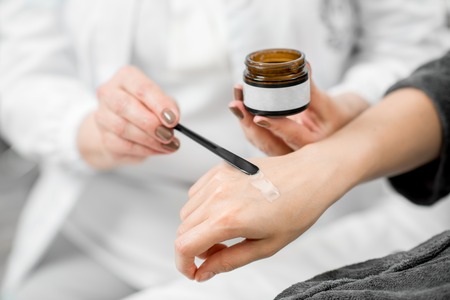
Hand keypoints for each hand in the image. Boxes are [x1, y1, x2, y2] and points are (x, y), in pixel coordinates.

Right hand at [77, 66, 179, 168]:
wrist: (122, 129)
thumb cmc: (145, 109)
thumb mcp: (161, 101)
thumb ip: (168, 106)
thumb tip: (172, 120)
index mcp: (126, 77)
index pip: (142, 88)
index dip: (159, 104)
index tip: (173, 120)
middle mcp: (109, 93)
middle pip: (125, 106)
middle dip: (150, 123)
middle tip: (169, 135)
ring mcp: (102, 115)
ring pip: (123, 128)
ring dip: (149, 140)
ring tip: (167, 145)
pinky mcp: (104, 136)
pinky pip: (123, 145)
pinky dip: (144, 150)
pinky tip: (157, 149)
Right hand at [175, 145, 349, 281]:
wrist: (309, 175)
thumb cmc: (296, 209)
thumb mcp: (266, 246)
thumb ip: (228, 261)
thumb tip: (204, 272)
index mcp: (228, 218)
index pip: (184, 245)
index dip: (183, 264)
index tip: (193, 271)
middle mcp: (218, 196)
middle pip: (183, 229)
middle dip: (195, 247)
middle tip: (220, 251)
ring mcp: (217, 179)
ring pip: (187, 212)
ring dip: (198, 227)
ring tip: (226, 230)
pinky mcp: (220, 168)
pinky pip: (196, 193)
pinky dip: (202, 207)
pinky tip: (225, 210)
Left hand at [229, 80, 368, 155]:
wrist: (334, 128)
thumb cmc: (333, 116)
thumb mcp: (327, 103)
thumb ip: (311, 87)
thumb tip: (303, 64)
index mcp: (311, 144)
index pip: (290, 135)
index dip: (274, 126)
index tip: (258, 117)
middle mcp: (293, 152)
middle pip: (266, 141)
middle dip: (248, 122)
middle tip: (236, 104)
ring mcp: (280, 151)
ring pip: (258, 139)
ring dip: (243, 120)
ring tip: (235, 100)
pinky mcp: (272, 144)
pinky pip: (256, 135)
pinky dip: (246, 120)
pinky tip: (239, 104)